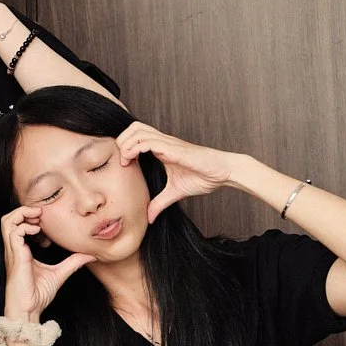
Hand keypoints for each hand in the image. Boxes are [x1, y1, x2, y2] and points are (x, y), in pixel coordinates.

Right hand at [1, 205, 91, 321]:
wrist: (28, 309)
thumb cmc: (38, 295)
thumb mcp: (60, 273)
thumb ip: (72, 262)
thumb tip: (90, 255)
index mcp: (20, 251)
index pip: (17, 226)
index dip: (31, 219)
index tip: (46, 226)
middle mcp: (14, 249)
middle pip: (8, 219)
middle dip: (23, 211)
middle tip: (41, 215)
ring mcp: (13, 251)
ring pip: (7, 221)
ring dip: (22, 214)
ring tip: (38, 218)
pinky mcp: (16, 255)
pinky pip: (14, 231)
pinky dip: (26, 226)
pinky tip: (38, 231)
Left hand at [116, 121, 239, 220]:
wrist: (224, 173)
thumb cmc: (203, 177)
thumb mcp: (175, 192)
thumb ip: (159, 203)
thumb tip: (148, 218)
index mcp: (162, 148)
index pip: (136, 135)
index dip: (125, 145)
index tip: (124, 164)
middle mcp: (163, 142)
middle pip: (133, 127)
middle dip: (121, 140)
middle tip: (121, 160)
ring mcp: (168, 143)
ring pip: (138, 131)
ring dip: (126, 144)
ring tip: (125, 161)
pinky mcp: (174, 148)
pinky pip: (148, 141)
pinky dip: (135, 148)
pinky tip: (133, 161)